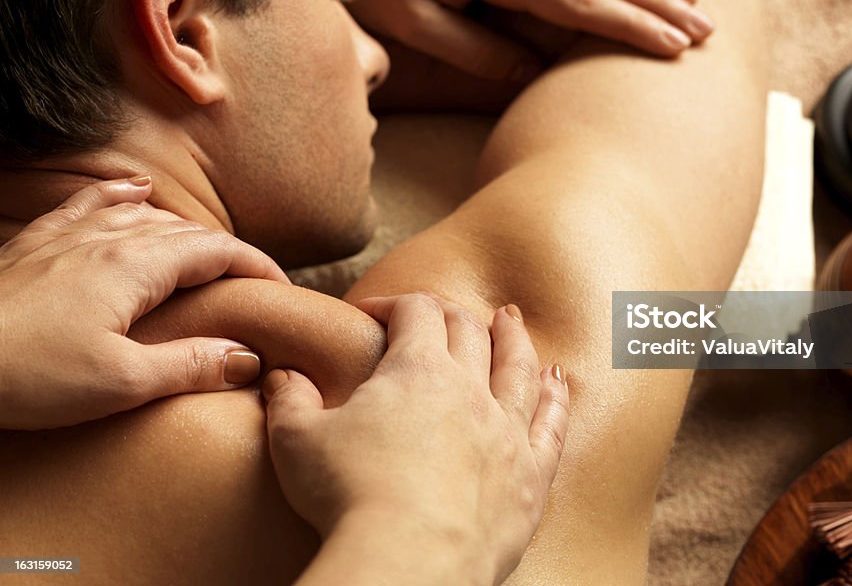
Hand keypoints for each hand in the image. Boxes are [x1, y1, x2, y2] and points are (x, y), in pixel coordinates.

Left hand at [0, 177, 289, 429]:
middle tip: (251, 285)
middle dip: (229, 253)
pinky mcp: (37, 243)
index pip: (219, 251)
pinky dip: (120, 196)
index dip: (258, 266)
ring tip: (207, 255)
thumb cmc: (25, 375)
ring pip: (145, 216)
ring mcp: (70, 235)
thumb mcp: (120, 383)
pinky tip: (134, 192)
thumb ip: (191, 364)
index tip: (282, 290)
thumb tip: (249, 357)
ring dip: (185, 232)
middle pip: (188, 232)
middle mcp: (109, 238)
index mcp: (137, 265)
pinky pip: (90, 203)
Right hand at [263, 293, 569, 585]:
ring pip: (519, 366)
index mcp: (417, 370)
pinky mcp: (531, 474)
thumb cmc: (348, 497)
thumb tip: (281, 374)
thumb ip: (290, 399)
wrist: (408, 561)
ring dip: (514, 338)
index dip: (394, 302)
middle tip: (440, 312)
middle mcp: (470, 389)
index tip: (372, 313)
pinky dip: (557, 396)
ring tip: (510, 320)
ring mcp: (507, 430)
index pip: (416, 311)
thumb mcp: (297, 441)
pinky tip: (559, 380)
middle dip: (451, 314)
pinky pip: (552, 423)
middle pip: (468, 330)